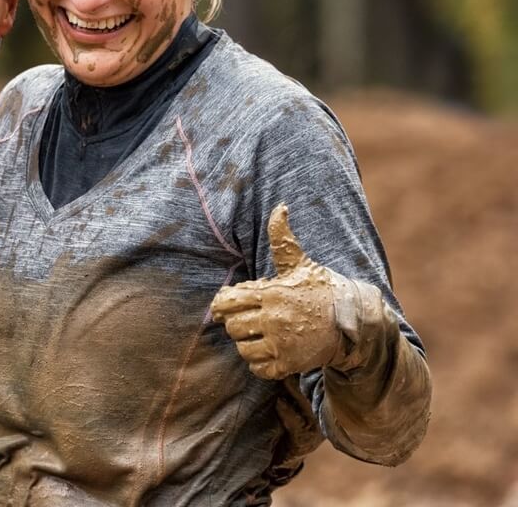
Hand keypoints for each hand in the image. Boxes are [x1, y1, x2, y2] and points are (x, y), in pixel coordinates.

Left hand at [211, 203, 348, 379]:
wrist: (354, 323)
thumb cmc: (322, 290)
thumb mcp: (301, 263)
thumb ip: (282, 238)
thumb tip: (280, 207)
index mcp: (272, 293)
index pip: (226, 302)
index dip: (223, 304)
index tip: (229, 304)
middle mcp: (274, 320)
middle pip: (232, 327)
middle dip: (237, 323)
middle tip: (250, 319)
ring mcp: (282, 345)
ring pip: (243, 349)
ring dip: (248, 343)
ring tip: (261, 335)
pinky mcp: (289, 365)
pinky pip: (257, 368)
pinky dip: (259, 362)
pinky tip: (270, 350)